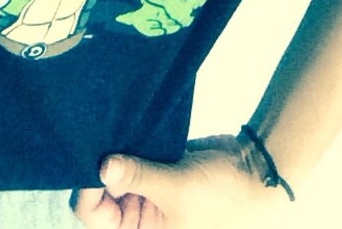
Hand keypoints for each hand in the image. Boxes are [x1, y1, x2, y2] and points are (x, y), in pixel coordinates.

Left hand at [72, 135, 291, 227]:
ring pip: (116, 171)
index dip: (88, 192)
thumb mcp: (176, 189)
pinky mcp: (157, 165)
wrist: (254, 170)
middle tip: (96, 136)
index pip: (96, 217)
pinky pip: (133, 155)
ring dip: (114, 152)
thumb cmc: (220, 196)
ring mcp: (147, 189)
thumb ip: (139, 176)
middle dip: (99, 168)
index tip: (90, 161)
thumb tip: (102, 167)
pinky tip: (124, 123)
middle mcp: (138, 214)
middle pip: (101, 193)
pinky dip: (128, 141)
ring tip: (107, 127)